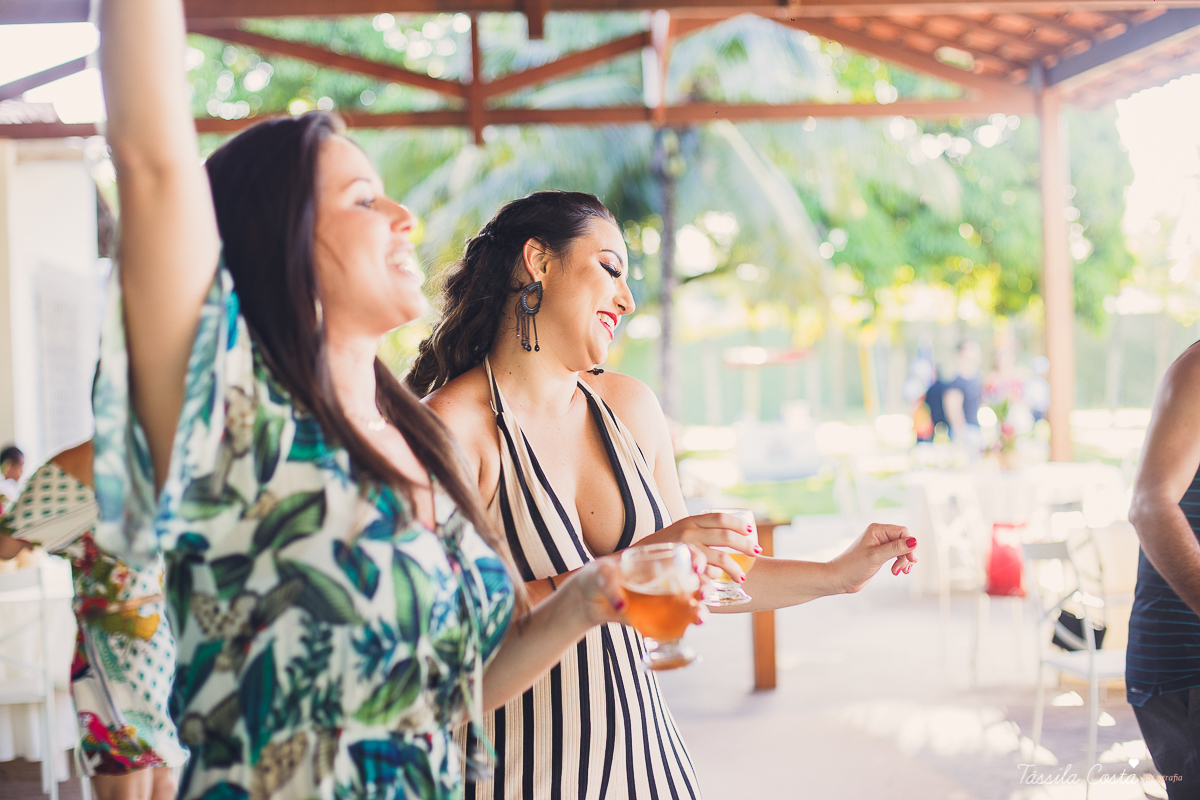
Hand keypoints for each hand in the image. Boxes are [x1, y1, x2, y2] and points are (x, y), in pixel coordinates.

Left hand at [560, 547, 710, 627]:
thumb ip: (611, 586)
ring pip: (689, 603)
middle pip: (693, 581)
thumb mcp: (601, 575)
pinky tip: (688, 629)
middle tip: (705, 596)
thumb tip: (623, 607)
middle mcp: (664, 578)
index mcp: (655, 560)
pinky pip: (676, 622)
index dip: (696, 558)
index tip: (698, 567)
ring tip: (700, 618)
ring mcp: (662, 599)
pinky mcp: (657, 618)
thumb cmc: (595, 577)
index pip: (683, 554)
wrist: (587, 600)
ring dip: (700, 609)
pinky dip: (685, 625)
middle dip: (705, 588)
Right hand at [639, 513, 759, 582]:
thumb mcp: (676, 535)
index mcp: (688, 521)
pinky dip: (715, 578)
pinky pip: (706, 573)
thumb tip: (720, 540)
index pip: (719, 517)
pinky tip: (717, 583)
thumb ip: (696, 535)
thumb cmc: (658, 551)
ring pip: (720, 557)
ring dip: (734, 568)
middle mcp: (688, 531)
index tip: (750, 530)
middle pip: (725, 535)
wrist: (628, 562)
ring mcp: (685, 548)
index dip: (737, 523)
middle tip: (757, 553)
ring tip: (741, 577)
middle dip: (745, 545)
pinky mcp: (682, 566)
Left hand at [828, 523, 917, 593]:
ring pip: (902, 548)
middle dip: (906, 554)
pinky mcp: (880, 555)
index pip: (903, 532)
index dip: (909, 545)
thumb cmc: (853, 566)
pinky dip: (900, 563)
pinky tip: (898, 571)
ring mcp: (880, 545)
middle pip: (904, 540)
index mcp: (877, 530)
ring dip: (904, 560)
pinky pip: (897, 555)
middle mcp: (879, 535)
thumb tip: (914, 541)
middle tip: (903, 569)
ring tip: (898, 571)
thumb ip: (895, 548)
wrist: (839, 579)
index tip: (909, 560)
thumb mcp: (876, 557)